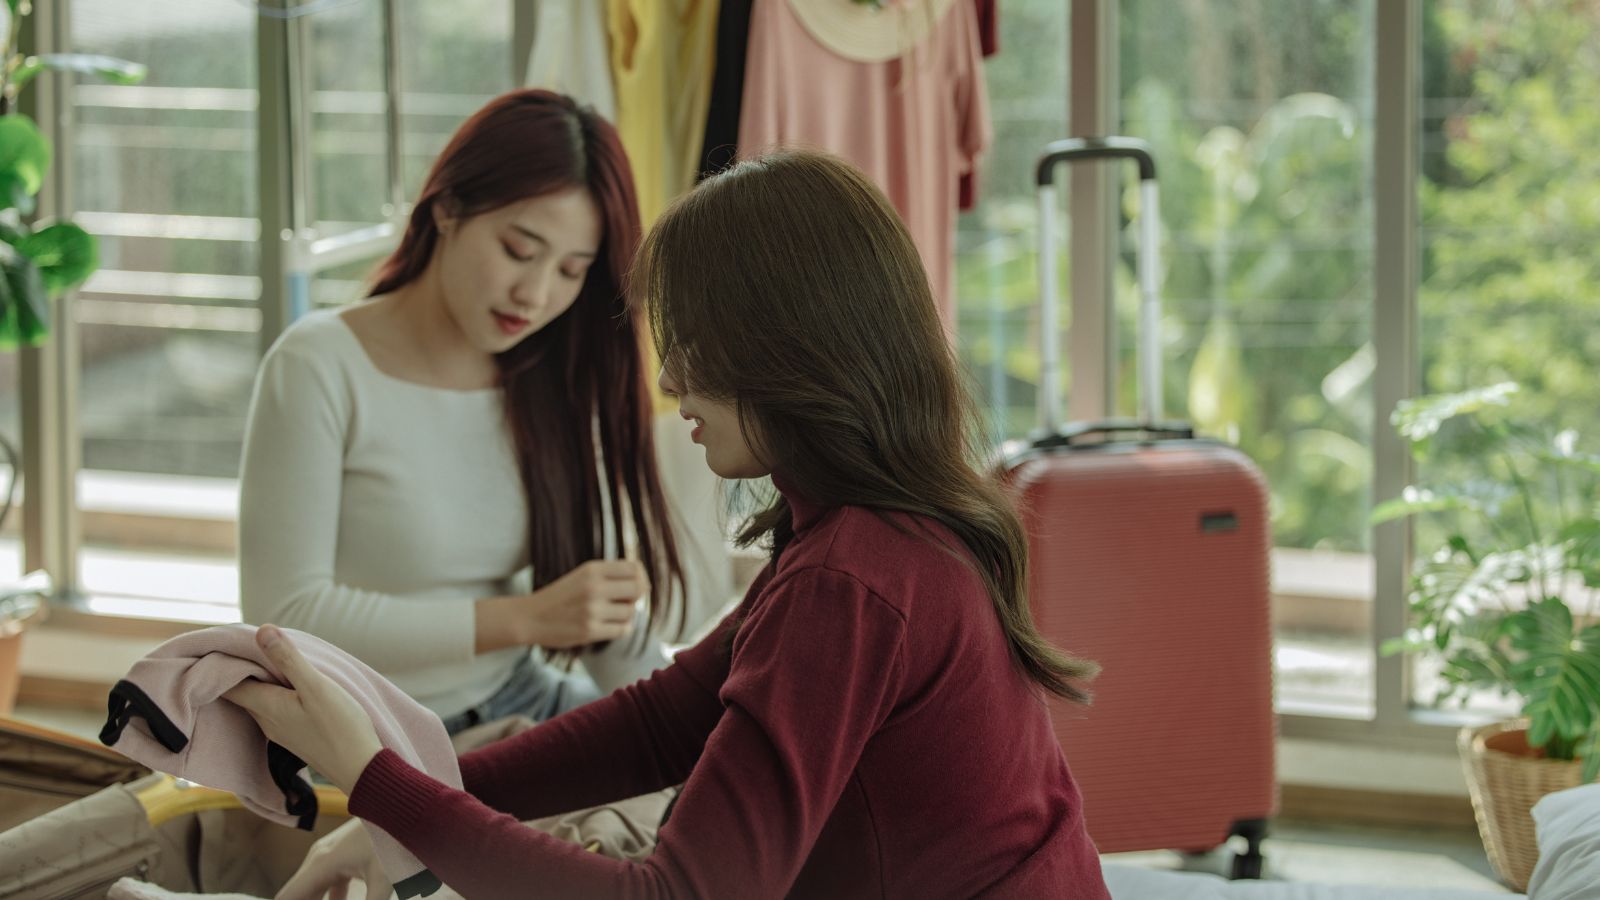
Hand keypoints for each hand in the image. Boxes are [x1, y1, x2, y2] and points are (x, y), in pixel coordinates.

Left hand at [224, 624, 384, 794]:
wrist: (359, 768)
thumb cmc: (340, 726)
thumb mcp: (316, 686)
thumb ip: (288, 659)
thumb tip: (261, 629)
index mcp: (265, 706)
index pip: (228, 684)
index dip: (221, 664)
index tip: (223, 644)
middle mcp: (265, 720)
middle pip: (241, 692)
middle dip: (239, 670)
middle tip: (244, 644)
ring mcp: (279, 730)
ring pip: (257, 701)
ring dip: (258, 682)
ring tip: (267, 660)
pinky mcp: (293, 735)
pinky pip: (272, 709)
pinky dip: (272, 693)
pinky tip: (288, 686)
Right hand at [277, 818, 391, 899]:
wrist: (400, 805)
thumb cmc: (393, 838)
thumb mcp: (385, 879)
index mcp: (321, 865)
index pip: (286, 898)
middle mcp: (317, 860)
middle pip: (296, 896)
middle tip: (332, 899)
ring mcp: (327, 858)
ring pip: (311, 893)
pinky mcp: (339, 860)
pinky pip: (325, 888)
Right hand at [523, 560, 646, 648]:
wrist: (530, 617)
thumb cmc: (561, 596)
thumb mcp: (582, 575)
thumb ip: (609, 574)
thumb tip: (644, 581)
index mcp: (592, 570)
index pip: (634, 568)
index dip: (641, 576)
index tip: (636, 584)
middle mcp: (593, 587)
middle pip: (638, 588)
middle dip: (637, 596)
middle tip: (627, 600)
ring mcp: (592, 610)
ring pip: (631, 611)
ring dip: (626, 614)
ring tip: (610, 614)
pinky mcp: (590, 631)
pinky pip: (623, 630)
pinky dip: (621, 628)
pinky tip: (609, 625)